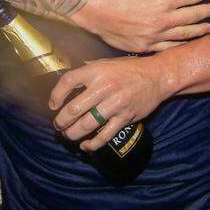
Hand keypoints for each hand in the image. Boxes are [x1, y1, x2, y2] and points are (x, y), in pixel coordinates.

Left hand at [49, 56, 171, 149]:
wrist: (157, 76)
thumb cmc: (129, 69)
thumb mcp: (105, 63)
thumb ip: (87, 70)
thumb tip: (67, 81)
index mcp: (96, 71)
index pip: (68, 82)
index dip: (56, 95)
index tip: (52, 105)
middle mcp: (104, 87)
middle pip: (73, 109)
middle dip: (61, 121)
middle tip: (58, 125)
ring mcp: (115, 104)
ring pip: (87, 125)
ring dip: (73, 133)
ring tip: (68, 135)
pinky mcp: (125, 117)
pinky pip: (105, 135)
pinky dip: (93, 144)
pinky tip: (85, 146)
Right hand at [76, 0, 209, 52]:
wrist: (94, 12)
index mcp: (163, 1)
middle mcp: (163, 21)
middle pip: (193, 16)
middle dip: (208, 10)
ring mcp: (155, 36)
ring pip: (185, 34)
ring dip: (200, 30)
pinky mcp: (146, 47)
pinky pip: (169, 49)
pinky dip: (181, 46)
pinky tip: (187, 44)